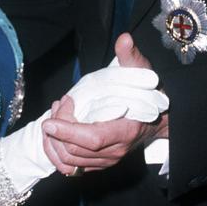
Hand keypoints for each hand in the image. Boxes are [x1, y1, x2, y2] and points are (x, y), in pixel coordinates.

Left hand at [42, 34, 169, 174]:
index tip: (50, 120)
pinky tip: (55, 131)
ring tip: (55, 114)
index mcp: (125, 130)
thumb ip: (130, 57)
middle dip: (59, 127)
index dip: (69, 131)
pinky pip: (69, 167)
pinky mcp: (97, 164)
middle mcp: (115, 151)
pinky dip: (55, 151)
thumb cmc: (146, 94)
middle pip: (75, 149)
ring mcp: (105, 161)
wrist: (156, 119)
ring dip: (53, 139)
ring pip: (68, 160)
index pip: (93, 138)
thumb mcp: (140, 72)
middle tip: (61, 103)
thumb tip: (124, 39)